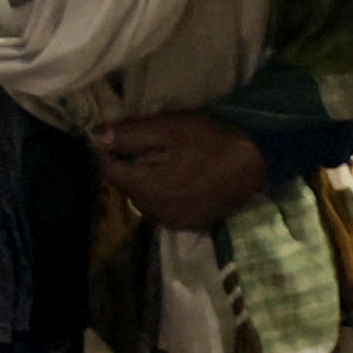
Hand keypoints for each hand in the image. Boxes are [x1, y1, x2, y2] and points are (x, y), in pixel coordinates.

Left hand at [93, 110, 267, 233]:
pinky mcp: (190, 224)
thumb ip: (131, 135)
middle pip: (126, 187)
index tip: (104, 137)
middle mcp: (155, 211)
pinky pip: (164, 210)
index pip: (109, 172)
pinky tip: (176, 180)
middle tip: (136, 146)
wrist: (255, 163)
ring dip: (144, 183)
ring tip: (157, 163)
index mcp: (146, 187)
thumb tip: (96, 137)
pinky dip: (162, 196)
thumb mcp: (169, 129)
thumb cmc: (211, 140)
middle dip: (126, 167)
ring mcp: (174, 221)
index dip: (103, 152)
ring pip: (144, 201)